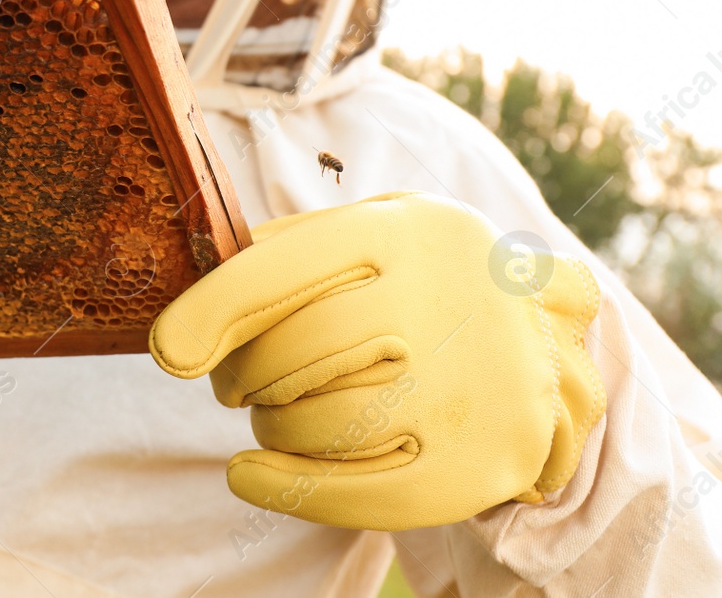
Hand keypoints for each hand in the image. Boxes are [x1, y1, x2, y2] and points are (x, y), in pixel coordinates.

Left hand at [149, 192, 604, 530]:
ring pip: (313, 422)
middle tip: (230, 381)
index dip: (213, 311)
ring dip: (268, 424)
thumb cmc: (427, 280)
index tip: (170, 348)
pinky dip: (284, 488)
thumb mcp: (378, 231)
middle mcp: (445, 304)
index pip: (284, 270)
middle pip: (290, 353)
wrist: (552, 341)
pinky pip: (352, 491)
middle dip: (237, 374)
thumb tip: (198, 293)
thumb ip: (291, 247)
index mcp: (409, 233)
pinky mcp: (475, 463)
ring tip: (271, 411)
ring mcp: (466, 389)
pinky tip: (248, 475)